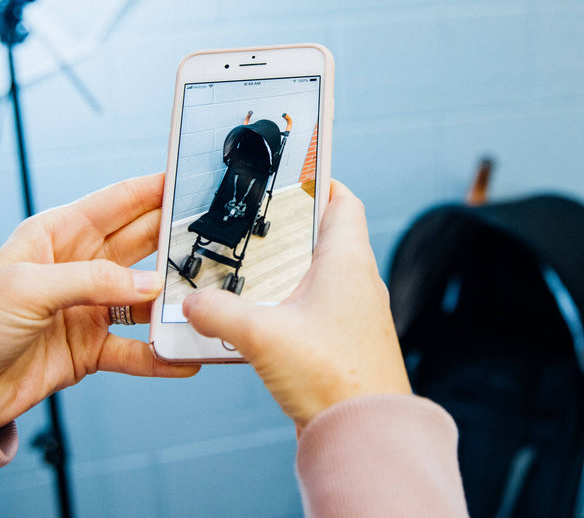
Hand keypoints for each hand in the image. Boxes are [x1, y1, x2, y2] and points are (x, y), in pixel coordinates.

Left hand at [0, 174, 198, 426]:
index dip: (154, 189)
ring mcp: (88, 306)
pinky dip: (158, 354)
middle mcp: (79, 266)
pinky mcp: (90, 348)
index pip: (118, 202)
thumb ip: (93, 281)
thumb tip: (150, 284)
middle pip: (141, 244)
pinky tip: (179, 355)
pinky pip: (134, 349)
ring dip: (171, 300)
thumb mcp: (28, 286)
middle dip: (174, 239)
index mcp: (59, 235)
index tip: (188, 182)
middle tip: (210, 237)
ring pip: (144, 296)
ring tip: (199, 299)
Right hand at [183, 180, 410, 430]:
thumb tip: (190, 303)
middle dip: (295, 227)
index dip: (321, 183)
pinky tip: (268, 316)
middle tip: (259, 225)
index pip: (343, 202)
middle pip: (330, 234)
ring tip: (255, 269)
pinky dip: (298, 299)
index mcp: (348, 261)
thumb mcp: (262, 336)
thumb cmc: (332, 376)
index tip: (292, 178)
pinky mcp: (350, 337)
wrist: (366, 432)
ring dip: (294, 266)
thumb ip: (218, 313)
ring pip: (325, 271)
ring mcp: (358, 310)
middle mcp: (359, 279)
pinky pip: (323, 303)